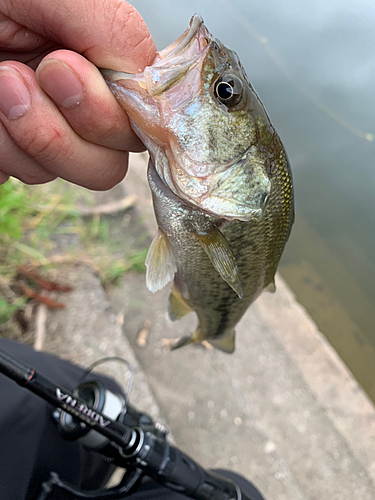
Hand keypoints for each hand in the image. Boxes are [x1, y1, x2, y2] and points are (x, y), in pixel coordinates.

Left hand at [0, 0, 155, 187]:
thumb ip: (112, 30)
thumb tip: (145, 80)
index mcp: (102, 66)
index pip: (142, 119)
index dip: (108, 113)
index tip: (58, 70)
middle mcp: (83, 106)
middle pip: (110, 163)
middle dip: (66, 130)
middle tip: (16, 78)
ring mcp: (50, 134)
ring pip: (66, 175)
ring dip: (28, 136)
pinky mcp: (17, 153)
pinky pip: (24, 175)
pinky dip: (1, 149)